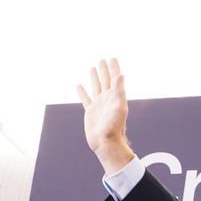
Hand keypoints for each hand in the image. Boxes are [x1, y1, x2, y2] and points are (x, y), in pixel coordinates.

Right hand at [76, 59, 135, 174]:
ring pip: (96, 87)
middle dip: (104, 70)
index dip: (114, 68)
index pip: (115, 79)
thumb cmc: (114, 127)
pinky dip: (82, 92)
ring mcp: (99, 105)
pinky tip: (79, 85)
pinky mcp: (90, 111)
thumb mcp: (118, 107)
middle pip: (105, 81)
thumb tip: (121, 74)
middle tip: (103, 59)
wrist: (106, 143)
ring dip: (95, 77)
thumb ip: (119, 90)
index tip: (112, 58)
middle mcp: (107, 100)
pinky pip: (85, 98)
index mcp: (115, 97)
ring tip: (93, 68)